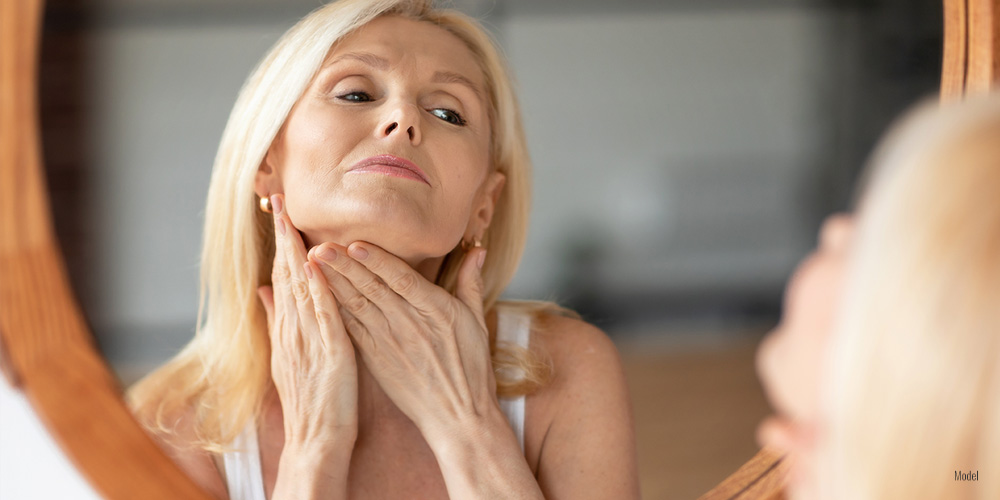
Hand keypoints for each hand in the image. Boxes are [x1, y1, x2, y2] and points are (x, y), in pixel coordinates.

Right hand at [257, 194, 357, 451]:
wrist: (315, 439)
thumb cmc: (310, 399)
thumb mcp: (289, 356)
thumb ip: (278, 320)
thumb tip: (263, 289)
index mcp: (288, 327)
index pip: (282, 275)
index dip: (280, 242)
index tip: (279, 209)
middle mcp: (293, 328)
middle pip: (285, 273)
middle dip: (283, 234)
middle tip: (280, 197)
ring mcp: (308, 339)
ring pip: (299, 287)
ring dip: (294, 252)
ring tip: (291, 218)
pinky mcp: (328, 352)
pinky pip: (322, 315)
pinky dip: (317, 289)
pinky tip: (314, 265)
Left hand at [311, 240, 495, 441]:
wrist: (457, 416)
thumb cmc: (471, 368)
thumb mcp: (477, 322)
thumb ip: (471, 284)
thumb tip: (477, 250)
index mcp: (436, 310)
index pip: (402, 279)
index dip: (377, 261)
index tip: (354, 243)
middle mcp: (409, 324)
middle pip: (372, 289)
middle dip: (344, 266)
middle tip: (320, 246)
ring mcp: (389, 343)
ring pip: (356, 306)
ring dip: (333, 284)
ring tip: (313, 264)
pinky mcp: (375, 359)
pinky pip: (352, 330)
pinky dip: (334, 312)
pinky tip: (318, 296)